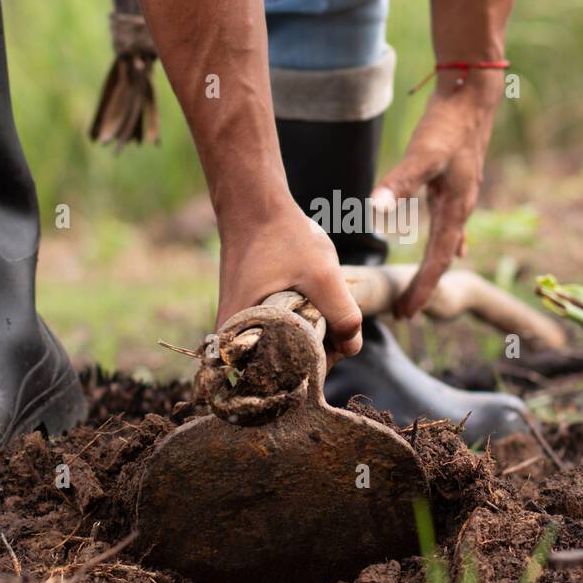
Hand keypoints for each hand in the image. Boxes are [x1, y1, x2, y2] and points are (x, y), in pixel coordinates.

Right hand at [216, 198, 362, 356]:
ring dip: (307, 338)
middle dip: (313, 353)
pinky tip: (310, 305)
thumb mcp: (321, 274)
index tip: (334, 341)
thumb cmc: (282, 236)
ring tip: (320, 309)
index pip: (280, 376)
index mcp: (239, 337)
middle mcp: (230, 341)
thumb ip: (342, 313)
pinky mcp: (245, 318)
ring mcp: (237, 329)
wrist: (254, 205)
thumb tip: (352, 347)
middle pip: (281, 367)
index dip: (315, 366)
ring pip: (281, 350)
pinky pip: (275, 335)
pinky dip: (297, 326)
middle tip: (332, 323)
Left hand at [373, 75, 501, 316]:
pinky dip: (449, 242)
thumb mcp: (422, 154)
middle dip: (425, 287)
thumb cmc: (447, 125)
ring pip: (448, 243)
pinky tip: (453, 248)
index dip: (421, 289)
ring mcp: (463, 196)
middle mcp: (462, 208)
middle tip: (406, 313)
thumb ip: (399, 182)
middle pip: (443, 258)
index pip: (437, 262)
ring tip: (421, 288)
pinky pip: (454, 225)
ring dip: (433, 267)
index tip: (405, 313)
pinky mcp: (458, 183)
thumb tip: (374, 208)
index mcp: (455, 209)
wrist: (472, 95)